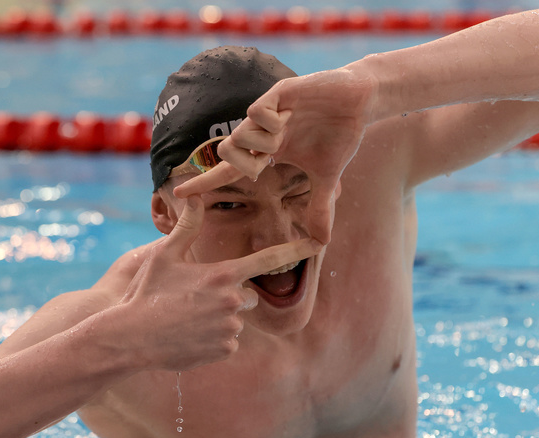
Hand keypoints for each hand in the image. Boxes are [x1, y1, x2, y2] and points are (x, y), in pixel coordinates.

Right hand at [112, 196, 321, 371]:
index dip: (296, 249)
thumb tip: (196, 196)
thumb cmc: (147, 293)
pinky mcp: (225, 350)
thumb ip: (187, 226)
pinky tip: (190, 335)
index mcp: (222, 275)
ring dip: (220, 318)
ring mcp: (230, 328)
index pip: (268, 260)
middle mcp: (232, 301)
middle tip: (198, 298)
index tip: (318, 243)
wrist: (131, 338)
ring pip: (236, 318)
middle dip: (230, 295)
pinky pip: (229, 341)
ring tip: (188, 318)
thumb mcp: (164, 256)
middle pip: (248, 294)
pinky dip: (215, 338)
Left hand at [174, 65, 377, 243]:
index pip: (230, 170)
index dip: (205, 182)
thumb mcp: (327, 178)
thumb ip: (319, 207)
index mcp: (269, 151)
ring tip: (289, 130)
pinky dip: (270, 120)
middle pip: (228, 153)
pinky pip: (257, 111)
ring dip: (264, 143)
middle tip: (271, 159)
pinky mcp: (278, 92)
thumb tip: (322, 243)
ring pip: (241, 134)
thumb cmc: (339, 136)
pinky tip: (290, 114)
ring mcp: (269, 112)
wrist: (360, 102)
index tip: (178, 194)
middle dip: (244, 163)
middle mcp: (262, 132)